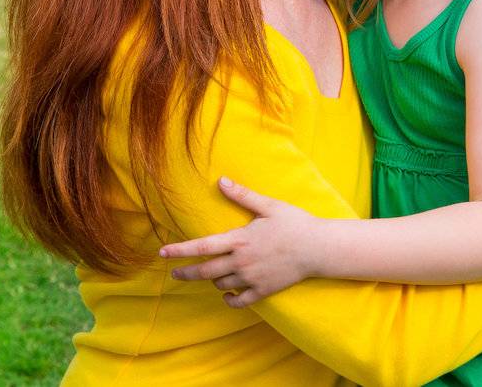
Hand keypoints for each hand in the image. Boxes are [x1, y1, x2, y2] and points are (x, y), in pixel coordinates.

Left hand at [158, 177, 321, 306]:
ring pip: (221, 284)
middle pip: (205, 271)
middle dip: (186, 273)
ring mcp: (251, 279)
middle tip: (174, 274)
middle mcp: (241, 262)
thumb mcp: (268, 206)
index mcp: (240, 240)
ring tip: (211, 274)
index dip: (180, 251)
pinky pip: (239, 301)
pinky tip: (228, 294)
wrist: (318, 249)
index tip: (163, 253)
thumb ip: (243, 196)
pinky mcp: (263, 291)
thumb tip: (221, 181)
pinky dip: (230, 299)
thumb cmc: (294, 224)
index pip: (202, 247)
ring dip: (213, 280)